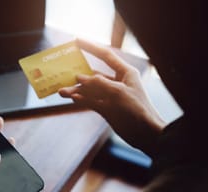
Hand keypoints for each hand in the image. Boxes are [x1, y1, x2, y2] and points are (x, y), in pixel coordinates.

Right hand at [59, 39, 165, 155]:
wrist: (146, 134)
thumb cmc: (137, 109)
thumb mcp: (117, 92)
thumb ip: (98, 83)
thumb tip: (79, 77)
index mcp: (125, 73)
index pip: (106, 56)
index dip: (91, 47)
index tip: (76, 41)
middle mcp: (118, 82)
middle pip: (94, 74)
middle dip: (78, 74)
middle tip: (62, 73)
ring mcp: (111, 96)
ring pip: (90, 90)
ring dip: (77, 90)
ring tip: (61, 92)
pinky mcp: (107, 109)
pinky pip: (91, 101)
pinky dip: (81, 99)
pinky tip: (71, 97)